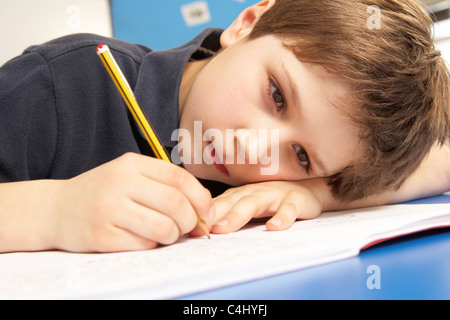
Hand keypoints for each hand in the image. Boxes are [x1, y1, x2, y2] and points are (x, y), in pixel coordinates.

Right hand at [50, 153, 213, 251]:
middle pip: (176, 203)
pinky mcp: (102, 235)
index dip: (201, 198)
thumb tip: (204, 209)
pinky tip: (141, 237)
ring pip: (164, 227)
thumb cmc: (102, 193)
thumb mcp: (130, 176)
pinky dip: (151, 244)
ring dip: (173, 235)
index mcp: (132, 164)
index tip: (206, 211)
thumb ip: (164, 186)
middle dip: (190, 220)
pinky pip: (144, 244)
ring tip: (166, 233)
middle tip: (188, 227)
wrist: (55, 209)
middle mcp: (120, 183)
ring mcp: (109, 209)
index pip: (179, 178)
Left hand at [210, 180, 322, 233]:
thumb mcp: (248, 205)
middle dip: (215, 214)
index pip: (219, 204)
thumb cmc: (272, 199)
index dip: (203, 214)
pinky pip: (288, 209)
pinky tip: (274, 227)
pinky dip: (281, 217)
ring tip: (225, 228)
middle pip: (232, 202)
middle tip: (200, 227)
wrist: (306, 189)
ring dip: (238, 215)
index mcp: (240, 195)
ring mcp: (274, 195)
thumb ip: (229, 214)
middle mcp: (254, 192)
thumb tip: (200, 230)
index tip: (187, 227)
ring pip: (254, 203)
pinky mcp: (295, 201)